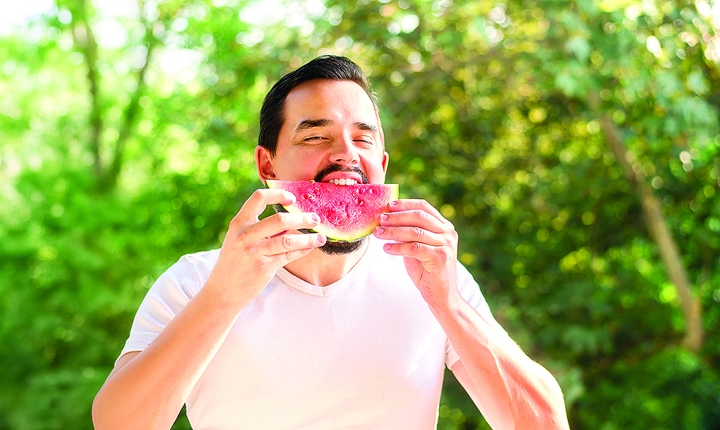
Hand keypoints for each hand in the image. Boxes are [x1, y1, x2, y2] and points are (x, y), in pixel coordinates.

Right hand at [207, 188, 325, 302]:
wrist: (223, 290)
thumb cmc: (235, 262)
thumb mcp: (239, 239)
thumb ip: (259, 228)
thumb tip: (290, 219)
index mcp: (239, 223)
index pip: (258, 198)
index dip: (278, 194)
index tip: (292, 198)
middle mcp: (245, 235)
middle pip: (280, 220)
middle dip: (302, 218)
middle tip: (315, 219)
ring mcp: (254, 252)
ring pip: (288, 240)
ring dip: (308, 237)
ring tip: (321, 237)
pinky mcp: (264, 267)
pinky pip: (289, 256)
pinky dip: (303, 250)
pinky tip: (311, 246)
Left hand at [373, 199, 458, 306]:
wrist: (441, 295)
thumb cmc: (426, 270)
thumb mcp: (416, 247)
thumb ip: (408, 233)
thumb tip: (385, 220)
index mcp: (443, 226)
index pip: (423, 207)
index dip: (405, 204)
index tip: (387, 205)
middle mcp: (448, 232)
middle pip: (419, 217)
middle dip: (396, 217)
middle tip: (379, 219)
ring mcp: (446, 244)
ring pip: (415, 232)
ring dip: (393, 231)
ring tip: (378, 233)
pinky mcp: (441, 257)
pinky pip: (414, 248)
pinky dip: (398, 247)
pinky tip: (386, 248)